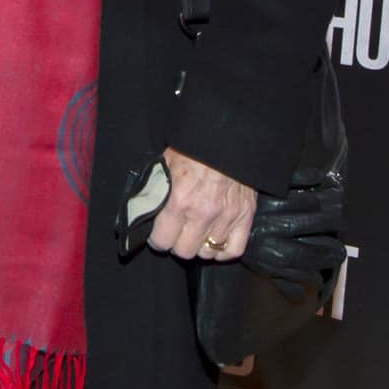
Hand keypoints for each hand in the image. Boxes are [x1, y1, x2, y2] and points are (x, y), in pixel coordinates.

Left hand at [149, 147, 256, 262]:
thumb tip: (143, 214)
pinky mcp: (245, 215)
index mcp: (179, 200)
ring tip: (196, 233)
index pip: (162, 241)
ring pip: (208, 252)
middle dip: (177, 243)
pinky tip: (214, 242)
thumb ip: (154, 193)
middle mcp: (202, 212)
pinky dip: (223, 251)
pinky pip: (233, 250)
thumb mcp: (164, 167)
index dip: (157, 240)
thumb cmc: (192, 149)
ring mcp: (226, 216)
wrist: (226, 135)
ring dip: (199, 245)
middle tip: (177, 233)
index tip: (159, 234)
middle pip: (185, 252)